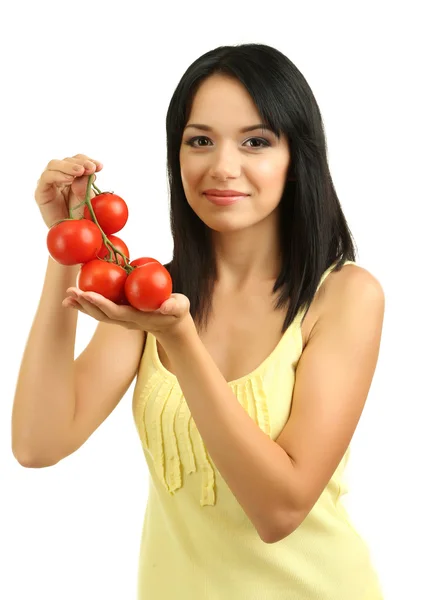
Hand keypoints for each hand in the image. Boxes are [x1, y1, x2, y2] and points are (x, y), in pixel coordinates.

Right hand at [35, 154, 102, 228]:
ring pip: (54, 164)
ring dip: (69, 166)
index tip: (100, 166)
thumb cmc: (81, 219)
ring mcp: (50, 184)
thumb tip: (88, 172)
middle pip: (67, 160)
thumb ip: (86, 186)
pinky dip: (57, 175)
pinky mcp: (41, 192)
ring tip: (81, 171)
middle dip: (80, 162)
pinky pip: (46, 178)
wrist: (71, 236)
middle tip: (91, 168)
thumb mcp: (87, 200)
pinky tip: (69, 180)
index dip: (88, 160)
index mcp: (74, 178)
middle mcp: (61, 178)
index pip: (79, 162)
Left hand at [62, 287, 191, 338]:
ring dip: (82, 306)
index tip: (88, 294)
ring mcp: (121, 319)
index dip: (101, 304)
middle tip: (70, 292)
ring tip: (67, 297)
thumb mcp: (180, 307)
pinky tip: (76, 297)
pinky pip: (101, 310)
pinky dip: (87, 304)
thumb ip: (174, 306)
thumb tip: (166, 305)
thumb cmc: (177, 313)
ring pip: (98, 314)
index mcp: (137, 317)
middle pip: (101, 314)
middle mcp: (125, 320)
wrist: (172, 326)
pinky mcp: (120, 314)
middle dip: (85, 304)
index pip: (115, 312)